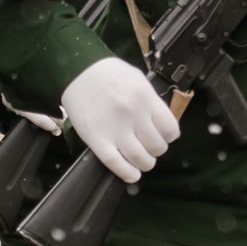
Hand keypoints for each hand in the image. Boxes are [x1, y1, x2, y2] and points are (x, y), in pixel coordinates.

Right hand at [58, 58, 179, 184]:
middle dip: (157, 149)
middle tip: (150, 146)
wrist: (76, 71)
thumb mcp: (136, 79)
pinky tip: (132, 173)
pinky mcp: (97, 140)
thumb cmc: (106, 73)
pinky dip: (128, 173)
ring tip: (142, 159)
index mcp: (145, 97)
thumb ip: (150, 100)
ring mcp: (115, 129)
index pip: (170, 129)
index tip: (164, 136)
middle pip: (157, 146)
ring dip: (145, 163)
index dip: (169, 136)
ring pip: (140, 159)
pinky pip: (117, 164)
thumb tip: (159, 120)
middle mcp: (133, 115)